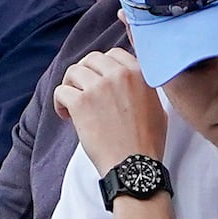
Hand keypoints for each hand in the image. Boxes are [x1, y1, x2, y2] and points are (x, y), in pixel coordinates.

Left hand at [53, 48, 168, 177]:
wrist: (134, 165)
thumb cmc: (146, 142)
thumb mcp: (157, 106)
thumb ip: (142, 87)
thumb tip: (130, 81)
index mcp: (138, 73)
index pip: (113, 53)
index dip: (103, 67)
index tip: (99, 80)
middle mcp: (119, 74)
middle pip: (91, 59)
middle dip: (85, 73)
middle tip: (83, 90)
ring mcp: (98, 87)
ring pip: (73, 72)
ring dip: (71, 86)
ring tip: (73, 104)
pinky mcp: (81, 102)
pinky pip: (61, 91)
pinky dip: (60, 102)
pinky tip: (66, 115)